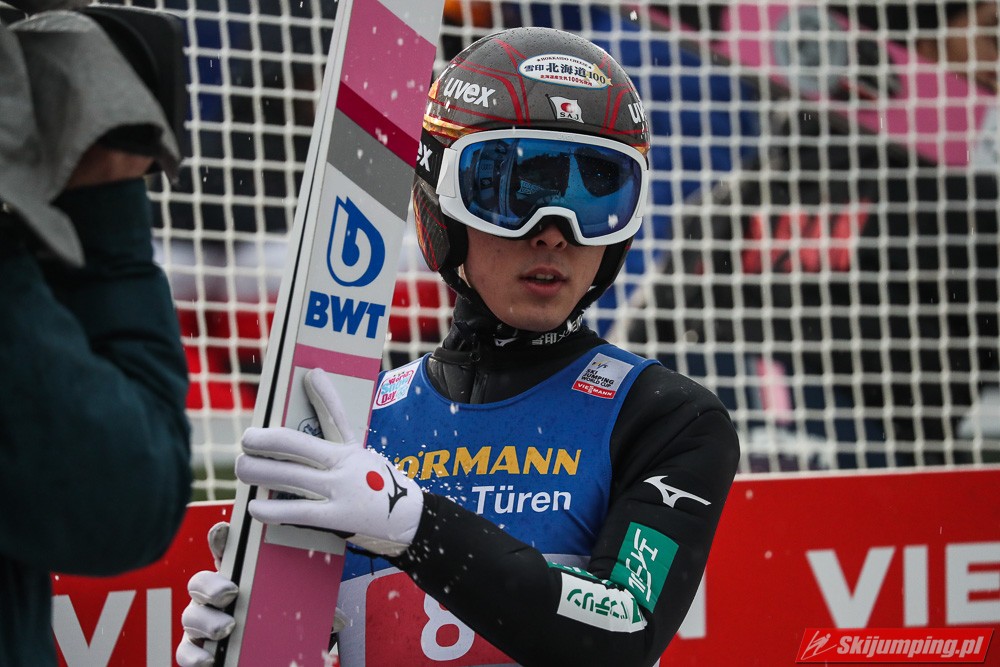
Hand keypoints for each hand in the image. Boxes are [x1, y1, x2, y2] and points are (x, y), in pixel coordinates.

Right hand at [175, 522, 348, 666]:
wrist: (270, 661)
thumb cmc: (281, 627)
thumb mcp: (300, 613)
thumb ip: (314, 610)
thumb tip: (339, 619)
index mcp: (241, 578)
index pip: (225, 552)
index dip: (221, 539)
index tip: (225, 530)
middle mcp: (215, 598)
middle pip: (201, 582)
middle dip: (212, 584)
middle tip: (231, 592)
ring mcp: (202, 623)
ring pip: (190, 614)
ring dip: (206, 620)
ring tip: (228, 626)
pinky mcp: (196, 650)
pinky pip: (185, 651)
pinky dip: (194, 655)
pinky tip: (209, 658)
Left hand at [237, 368, 423, 556]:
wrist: (409, 518)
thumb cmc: (376, 480)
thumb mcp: (358, 448)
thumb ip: (333, 416)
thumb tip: (314, 375)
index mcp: (349, 447)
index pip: (330, 414)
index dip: (310, 399)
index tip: (291, 387)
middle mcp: (344, 465)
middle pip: (296, 446)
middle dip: (264, 443)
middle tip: (246, 443)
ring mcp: (341, 491)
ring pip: (291, 477)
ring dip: (260, 472)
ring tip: (242, 468)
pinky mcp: (338, 518)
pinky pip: (299, 511)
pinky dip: (273, 509)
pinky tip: (255, 507)